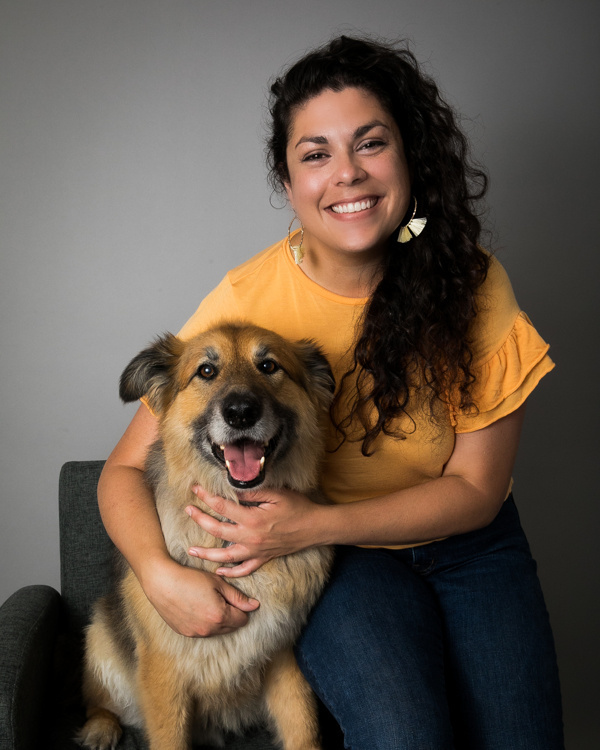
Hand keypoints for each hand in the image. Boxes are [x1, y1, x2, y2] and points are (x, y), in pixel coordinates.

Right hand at [141, 553, 258, 636]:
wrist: (162, 582)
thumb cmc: (190, 579)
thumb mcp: (217, 583)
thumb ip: (237, 597)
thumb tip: (254, 606)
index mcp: (220, 616)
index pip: (242, 620)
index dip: (241, 608)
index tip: (233, 598)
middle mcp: (209, 629)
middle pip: (231, 627)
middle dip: (231, 615)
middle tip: (220, 598)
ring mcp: (196, 633)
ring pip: (217, 631)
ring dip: (217, 620)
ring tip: (207, 602)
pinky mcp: (185, 633)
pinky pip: (202, 631)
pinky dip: (204, 622)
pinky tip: (196, 608)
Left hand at [186, 486, 322, 577]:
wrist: (315, 527)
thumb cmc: (298, 507)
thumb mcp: (276, 494)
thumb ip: (253, 492)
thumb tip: (233, 489)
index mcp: (252, 518)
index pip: (222, 506)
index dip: (206, 497)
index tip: (195, 489)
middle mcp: (250, 537)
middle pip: (217, 529)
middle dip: (200, 519)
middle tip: (188, 511)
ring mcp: (256, 551)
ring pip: (225, 555)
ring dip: (207, 553)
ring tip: (191, 550)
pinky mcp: (263, 558)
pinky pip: (244, 569)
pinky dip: (231, 572)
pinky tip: (219, 571)